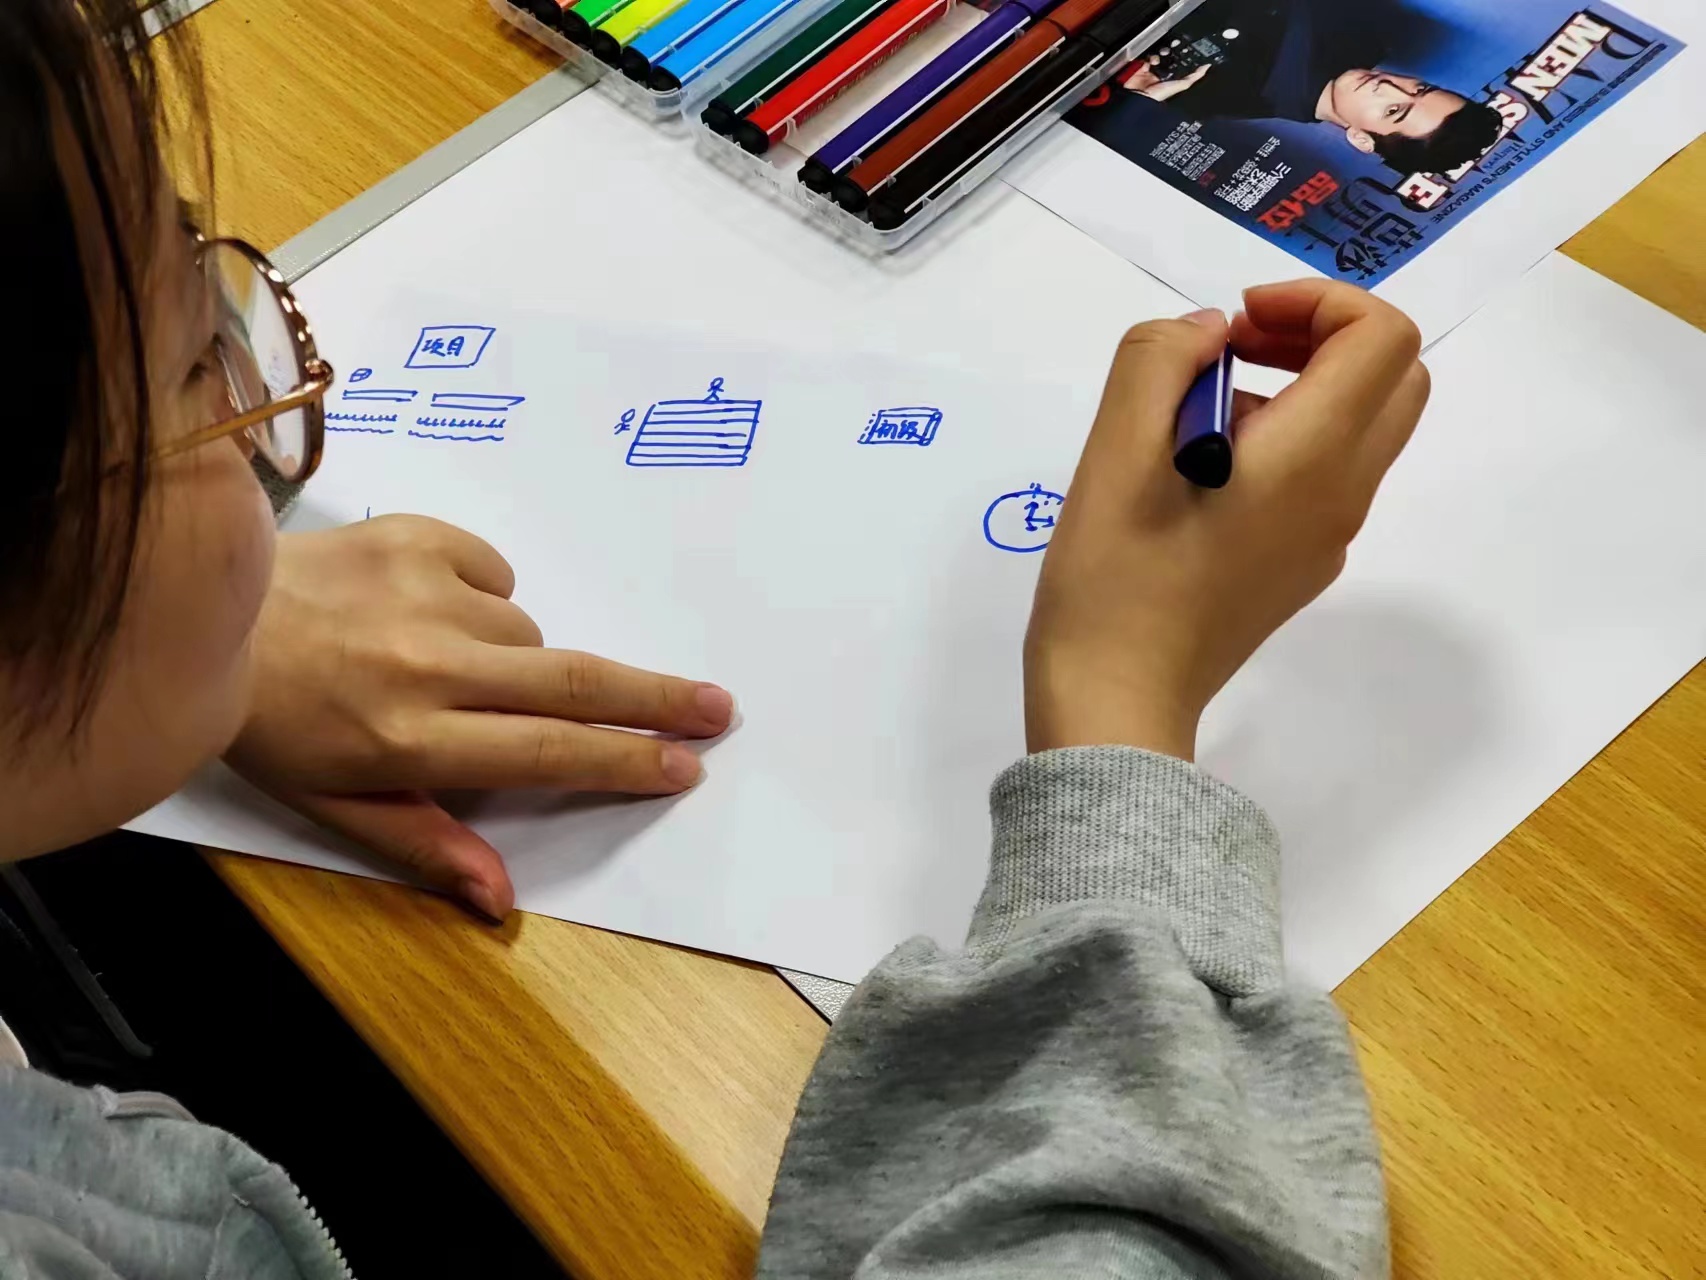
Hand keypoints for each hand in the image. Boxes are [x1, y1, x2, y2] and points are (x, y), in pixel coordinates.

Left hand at [225, 516, 732, 920]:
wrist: (198, 612)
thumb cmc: (270, 726)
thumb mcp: (332, 806)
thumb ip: (424, 843)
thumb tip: (502, 902)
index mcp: (412, 738)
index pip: (547, 753)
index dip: (626, 762)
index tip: (685, 766)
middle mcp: (430, 665)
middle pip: (574, 683)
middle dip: (657, 700)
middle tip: (719, 706)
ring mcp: (426, 592)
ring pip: (528, 634)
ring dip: (518, 659)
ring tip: (448, 666)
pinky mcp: (417, 535)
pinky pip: (495, 572)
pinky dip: (484, 595)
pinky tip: (431, 610)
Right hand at [1024, 281, 1428, 760]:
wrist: (1117, 700)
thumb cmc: (1114, 576)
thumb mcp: (1115, 450)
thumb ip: (1160, 360)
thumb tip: (1209, 335)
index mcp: (1312, 458)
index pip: (1380, 336)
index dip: (1315, 301)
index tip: (1234, 325)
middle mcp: (1343, 495)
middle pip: (1393, 376)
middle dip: (1323, 336)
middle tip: (1233, 350)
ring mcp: (1329, 537)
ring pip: (1363, 424)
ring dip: (1304, 384)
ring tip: (1203, 410)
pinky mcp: (1302, 565)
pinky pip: (1326, 474)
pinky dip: (1288, 437)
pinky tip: (1203, 469)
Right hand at [1123, 57, 1211, 100]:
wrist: (1138, 96)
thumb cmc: (1157, 95)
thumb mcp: (1180, 86)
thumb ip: (1193, 77)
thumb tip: (1206, 68)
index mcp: (1171, 78)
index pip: (1180, 63)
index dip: (1184, 56)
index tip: (1187, 49)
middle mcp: (1162, 73)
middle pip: (1170, 56)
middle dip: (1172, 52)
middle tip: (1173, 50)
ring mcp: (1151, 69)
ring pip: (1159, 53)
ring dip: (1161, 53)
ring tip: (1162, 57)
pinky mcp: (1142, 65)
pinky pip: (1147, 54)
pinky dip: (1150, 55)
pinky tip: (1152, 60)